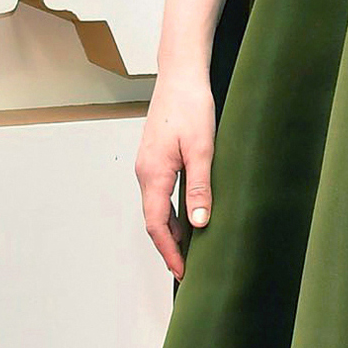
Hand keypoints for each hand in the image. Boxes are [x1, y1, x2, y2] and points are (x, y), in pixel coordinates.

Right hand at [136, 69, 216, 280]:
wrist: (180, 75)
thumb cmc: (191, 106)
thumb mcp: (203, 149)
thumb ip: (200, 187)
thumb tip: (198, 223)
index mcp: (153, 173)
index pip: (156, 224)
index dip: (169, 251)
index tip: (182, 272)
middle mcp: (145, 172)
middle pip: (153, 220)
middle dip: (169, 246)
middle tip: (186, 269)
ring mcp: (147, 164)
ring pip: (155, 207)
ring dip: (169, 230)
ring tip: (189, 250)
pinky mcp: (154, 158)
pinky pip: (159, 193)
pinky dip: (169, 211)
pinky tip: (185, 217)